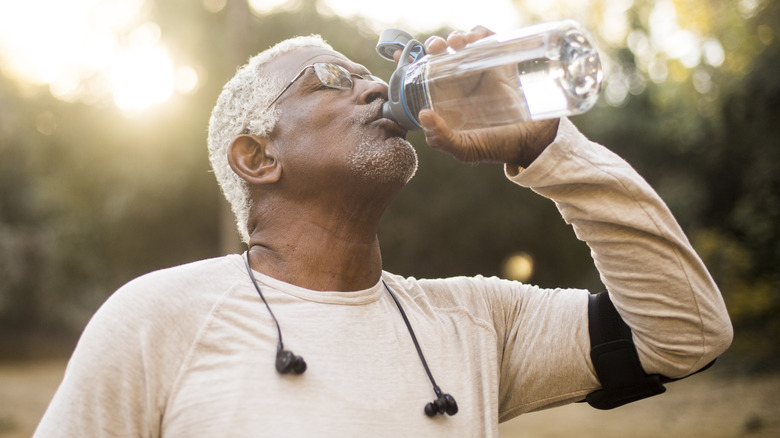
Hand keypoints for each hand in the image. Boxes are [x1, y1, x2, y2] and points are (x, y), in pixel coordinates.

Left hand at [398, 26, 559, 167]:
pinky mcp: (500, 61)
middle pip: (441, 54)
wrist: (532, 141)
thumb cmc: (496, 146)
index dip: (410, 61)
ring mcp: (480, 69)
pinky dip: (478, 32)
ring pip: (462, 42)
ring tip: (456, 44)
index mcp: (446, 98)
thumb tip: (423, 115)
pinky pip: (486, 38)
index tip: (401, 54)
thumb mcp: (465, 149)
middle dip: (433, 45)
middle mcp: (460, 81)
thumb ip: (442, 139)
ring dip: (454, 36)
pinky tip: (473, 39)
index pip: (423, 75)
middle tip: (434, 49)